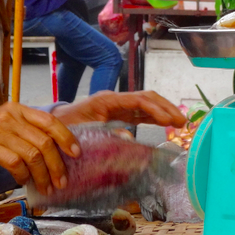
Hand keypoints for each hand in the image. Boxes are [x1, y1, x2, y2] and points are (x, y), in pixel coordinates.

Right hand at [0, 102, 80, 194]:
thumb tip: (58, 152)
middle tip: (62, 181)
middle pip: (44, 141)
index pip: (50, 121)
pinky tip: (24, 182)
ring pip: (32, 154)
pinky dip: (23, 175)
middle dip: (57, 164)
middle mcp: (10, 116)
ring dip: (42, 175)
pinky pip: (14, 163)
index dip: (66, 137)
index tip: (77, 153)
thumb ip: (30, 134)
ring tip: (46, 187)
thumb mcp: (9, 128)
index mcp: (19, 110)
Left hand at [52, 91, 185, 127]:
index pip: (137, 100)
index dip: (155, 109)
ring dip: (164, 111)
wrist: (52, 125)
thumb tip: (128, 137)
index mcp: (106, 100)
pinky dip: (154, 117)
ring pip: (146, 103)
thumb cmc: (64, 127)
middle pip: (146, 98)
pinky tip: (165, 124)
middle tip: (182, 121)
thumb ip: (103, 134)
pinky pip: (140, 112)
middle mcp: (114, 100)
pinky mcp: (117, 113)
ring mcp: (117, 105)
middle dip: (166, 107)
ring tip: (180, 122)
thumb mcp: (82, 132)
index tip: (169, 120)